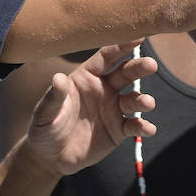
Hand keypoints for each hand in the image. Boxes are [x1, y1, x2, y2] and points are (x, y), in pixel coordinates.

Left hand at [24, 40, 157, 176]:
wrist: (50, 158)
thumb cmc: (44, 129)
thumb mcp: (44, 113)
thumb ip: (53, 97)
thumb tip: (58, 78)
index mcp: (87, 78)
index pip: (106, 57)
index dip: (121, 46)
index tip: (137, 36)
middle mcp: (104, 89)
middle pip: (126, 74)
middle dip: (139, 68)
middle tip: (151, 65)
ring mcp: (113, 110)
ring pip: (134, 99)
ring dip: (142, 100)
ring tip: (146, 103)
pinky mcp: (119, 130)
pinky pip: (134, 126)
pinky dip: (143, 127)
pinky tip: (148, 129)